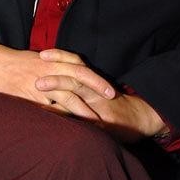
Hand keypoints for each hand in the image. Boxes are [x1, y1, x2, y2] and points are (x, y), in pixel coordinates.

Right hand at [0, 35, 114, 119]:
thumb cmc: (16, 63)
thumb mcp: (40, 60)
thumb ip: (58, 68)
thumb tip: (74, 78)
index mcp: (54, 61)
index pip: (80, 68)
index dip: (96, 78)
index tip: (110, 89)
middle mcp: (50, 70)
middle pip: (79, 77)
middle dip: (96, 87)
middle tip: (111, 98)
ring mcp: (40, 84)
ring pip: (66, 96)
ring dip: (82, 109)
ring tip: (95, 122)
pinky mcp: (30, 98)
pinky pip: (48, 110)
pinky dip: (60, 119)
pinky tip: (69, 129)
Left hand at [37, 49, 167, 142]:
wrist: (141, 117)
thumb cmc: (113, 105)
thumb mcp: (95, 92)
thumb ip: (77, 88)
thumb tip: (53, 87)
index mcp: (92, 81)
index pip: (75, 64)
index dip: (60, 58)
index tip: (42, 54)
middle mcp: (96, 90)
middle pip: (77, 78)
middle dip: (57, 78)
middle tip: (37, 80)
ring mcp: (101, 106)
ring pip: (82, 96)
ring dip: (63, 94)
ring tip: (45, 95)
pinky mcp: (107, 124)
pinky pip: (89, 122)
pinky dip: (77, 121)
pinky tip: (63, 123)